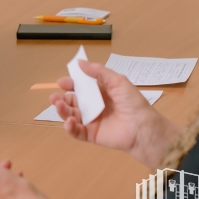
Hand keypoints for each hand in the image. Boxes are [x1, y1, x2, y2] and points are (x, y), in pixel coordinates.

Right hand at [53, 59, 182, 168]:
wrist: (143, 128)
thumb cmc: (133, 103)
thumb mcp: (118, 82)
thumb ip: (99, 72)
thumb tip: (79, 63)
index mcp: (100, 93)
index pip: (80, 87)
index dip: (70, 84)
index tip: (62, 82)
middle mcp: (94, 106)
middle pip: (73, 102)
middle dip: (62, 99)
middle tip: (55, 97)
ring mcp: (92, 121)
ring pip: (71, 116)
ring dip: (62, 111)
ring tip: (58, 106)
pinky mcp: (91, 135)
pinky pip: (76, 132)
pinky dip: (69, 127)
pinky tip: (69, 122)